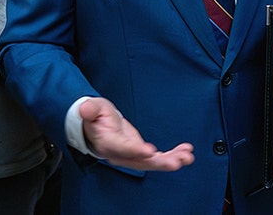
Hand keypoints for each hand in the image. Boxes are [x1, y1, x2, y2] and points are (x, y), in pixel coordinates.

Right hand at [80, 97, 194, 170]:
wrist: (96, 126)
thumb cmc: (95, 116)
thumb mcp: (92, 108)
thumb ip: (90, 109)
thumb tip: (85, 109)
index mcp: (107, 143)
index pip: (122, 149)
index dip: (135, 151)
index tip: (150, 151)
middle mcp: (120, 154)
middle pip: (141, 162)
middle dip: (160, 163)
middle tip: (177, 162)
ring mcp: (132, 155)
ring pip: (152, 162)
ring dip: (171, 160)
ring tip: (188, 157)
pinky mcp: (141, 153)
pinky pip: (158, 158)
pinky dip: (173, 155)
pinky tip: (186, 152)